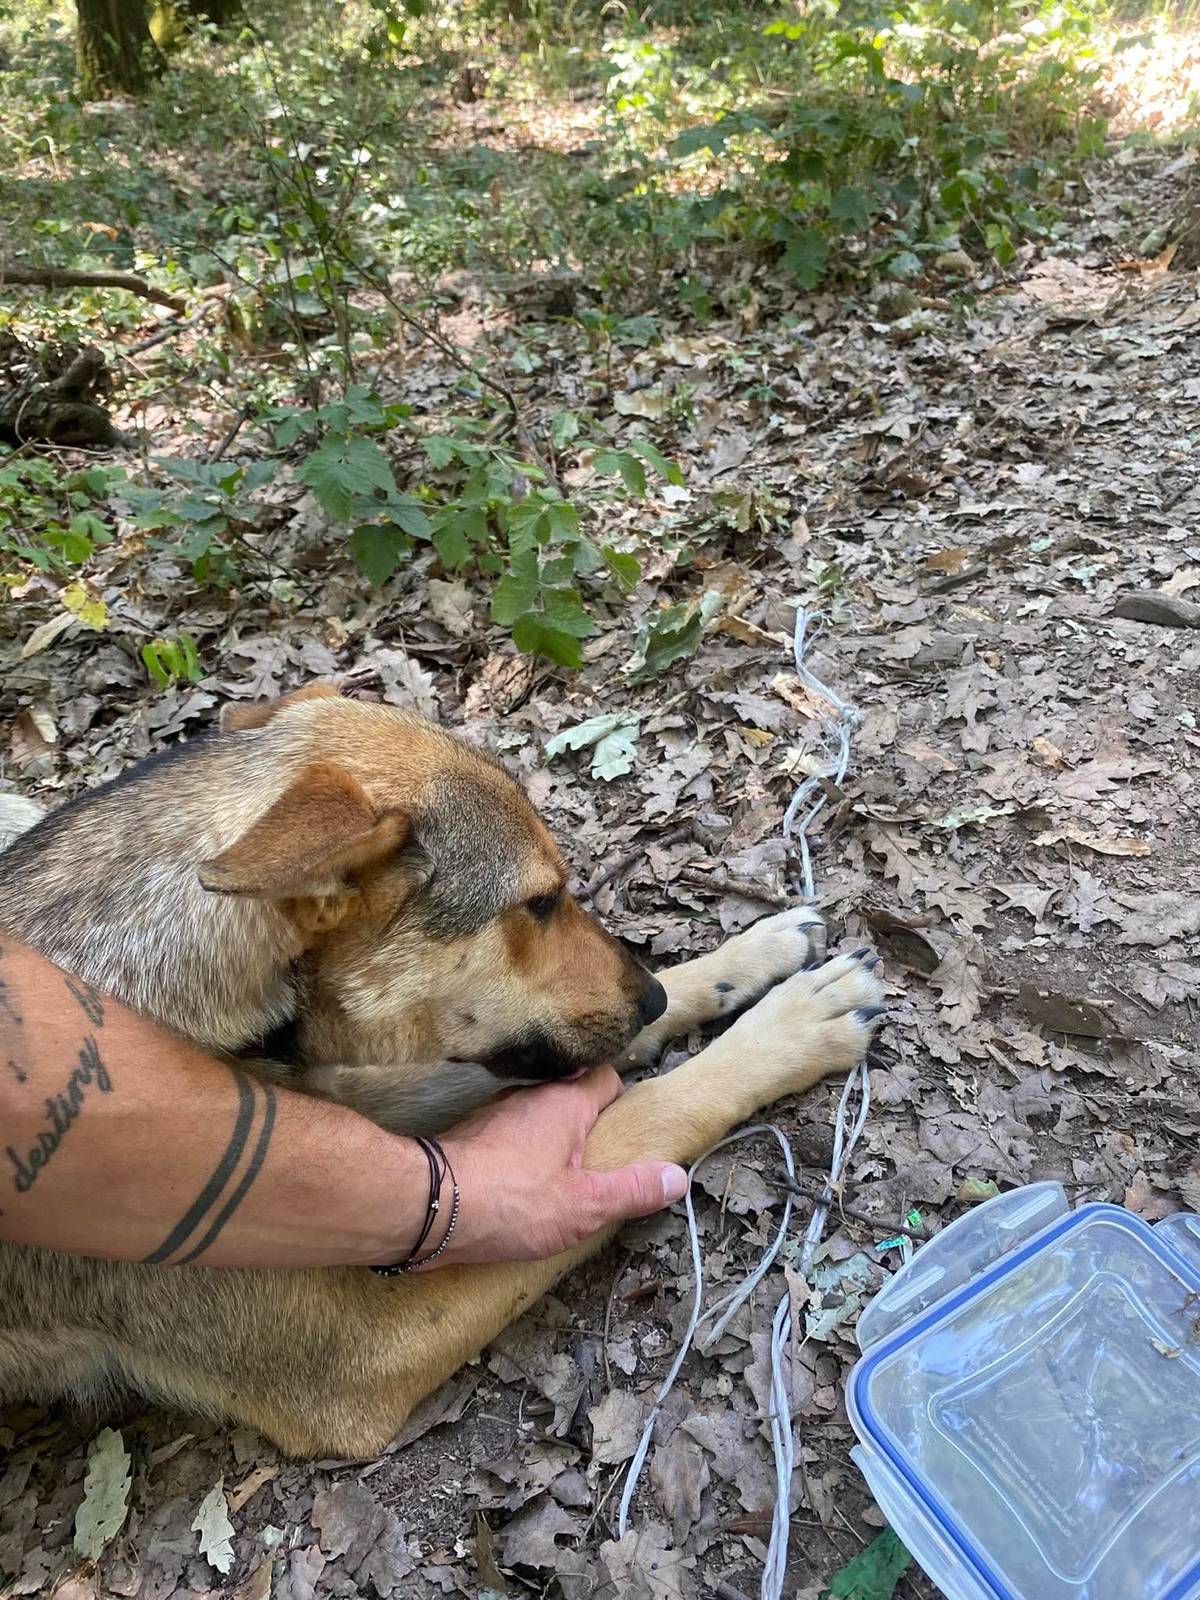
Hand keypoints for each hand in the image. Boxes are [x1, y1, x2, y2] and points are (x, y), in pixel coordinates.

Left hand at [433, 1068, 687, 1265]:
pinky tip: (519, 1188)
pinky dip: (517, 1155)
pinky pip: (506, 1138)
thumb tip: (677, 1176)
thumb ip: (632, 1189)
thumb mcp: (585, 1204)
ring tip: (561, 1179)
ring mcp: (494, 1114)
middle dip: (586, 1126)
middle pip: (570, 1098)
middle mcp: (530, 1096)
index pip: (605, 1078)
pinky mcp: (469, 1137)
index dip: (621, 1100)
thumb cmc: (512, 1201)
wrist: (430, 1207)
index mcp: (565, 1102)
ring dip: (549, 1141)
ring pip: (535, 1118)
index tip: (628, 1131)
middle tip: (600, 1163)